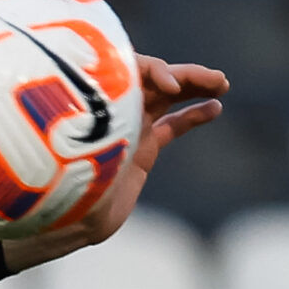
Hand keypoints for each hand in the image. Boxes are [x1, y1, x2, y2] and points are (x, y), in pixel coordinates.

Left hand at [7, 53, 228, 271]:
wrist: (70, 220)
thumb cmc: (67, 181)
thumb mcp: (80, 146)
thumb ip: (97, 123)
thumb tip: (114, 104)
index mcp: (98, 99)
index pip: (132, 68)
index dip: (155, 70)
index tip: (169, 86)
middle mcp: (115, 108)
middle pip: (155, 79)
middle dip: (186, 75)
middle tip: (217, 79)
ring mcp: (131, 127)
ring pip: (168, 98)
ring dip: (195, 88)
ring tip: (222, 84)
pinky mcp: (143, 150)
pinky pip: (173, 125)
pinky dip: (193, 115)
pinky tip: (215, 108)